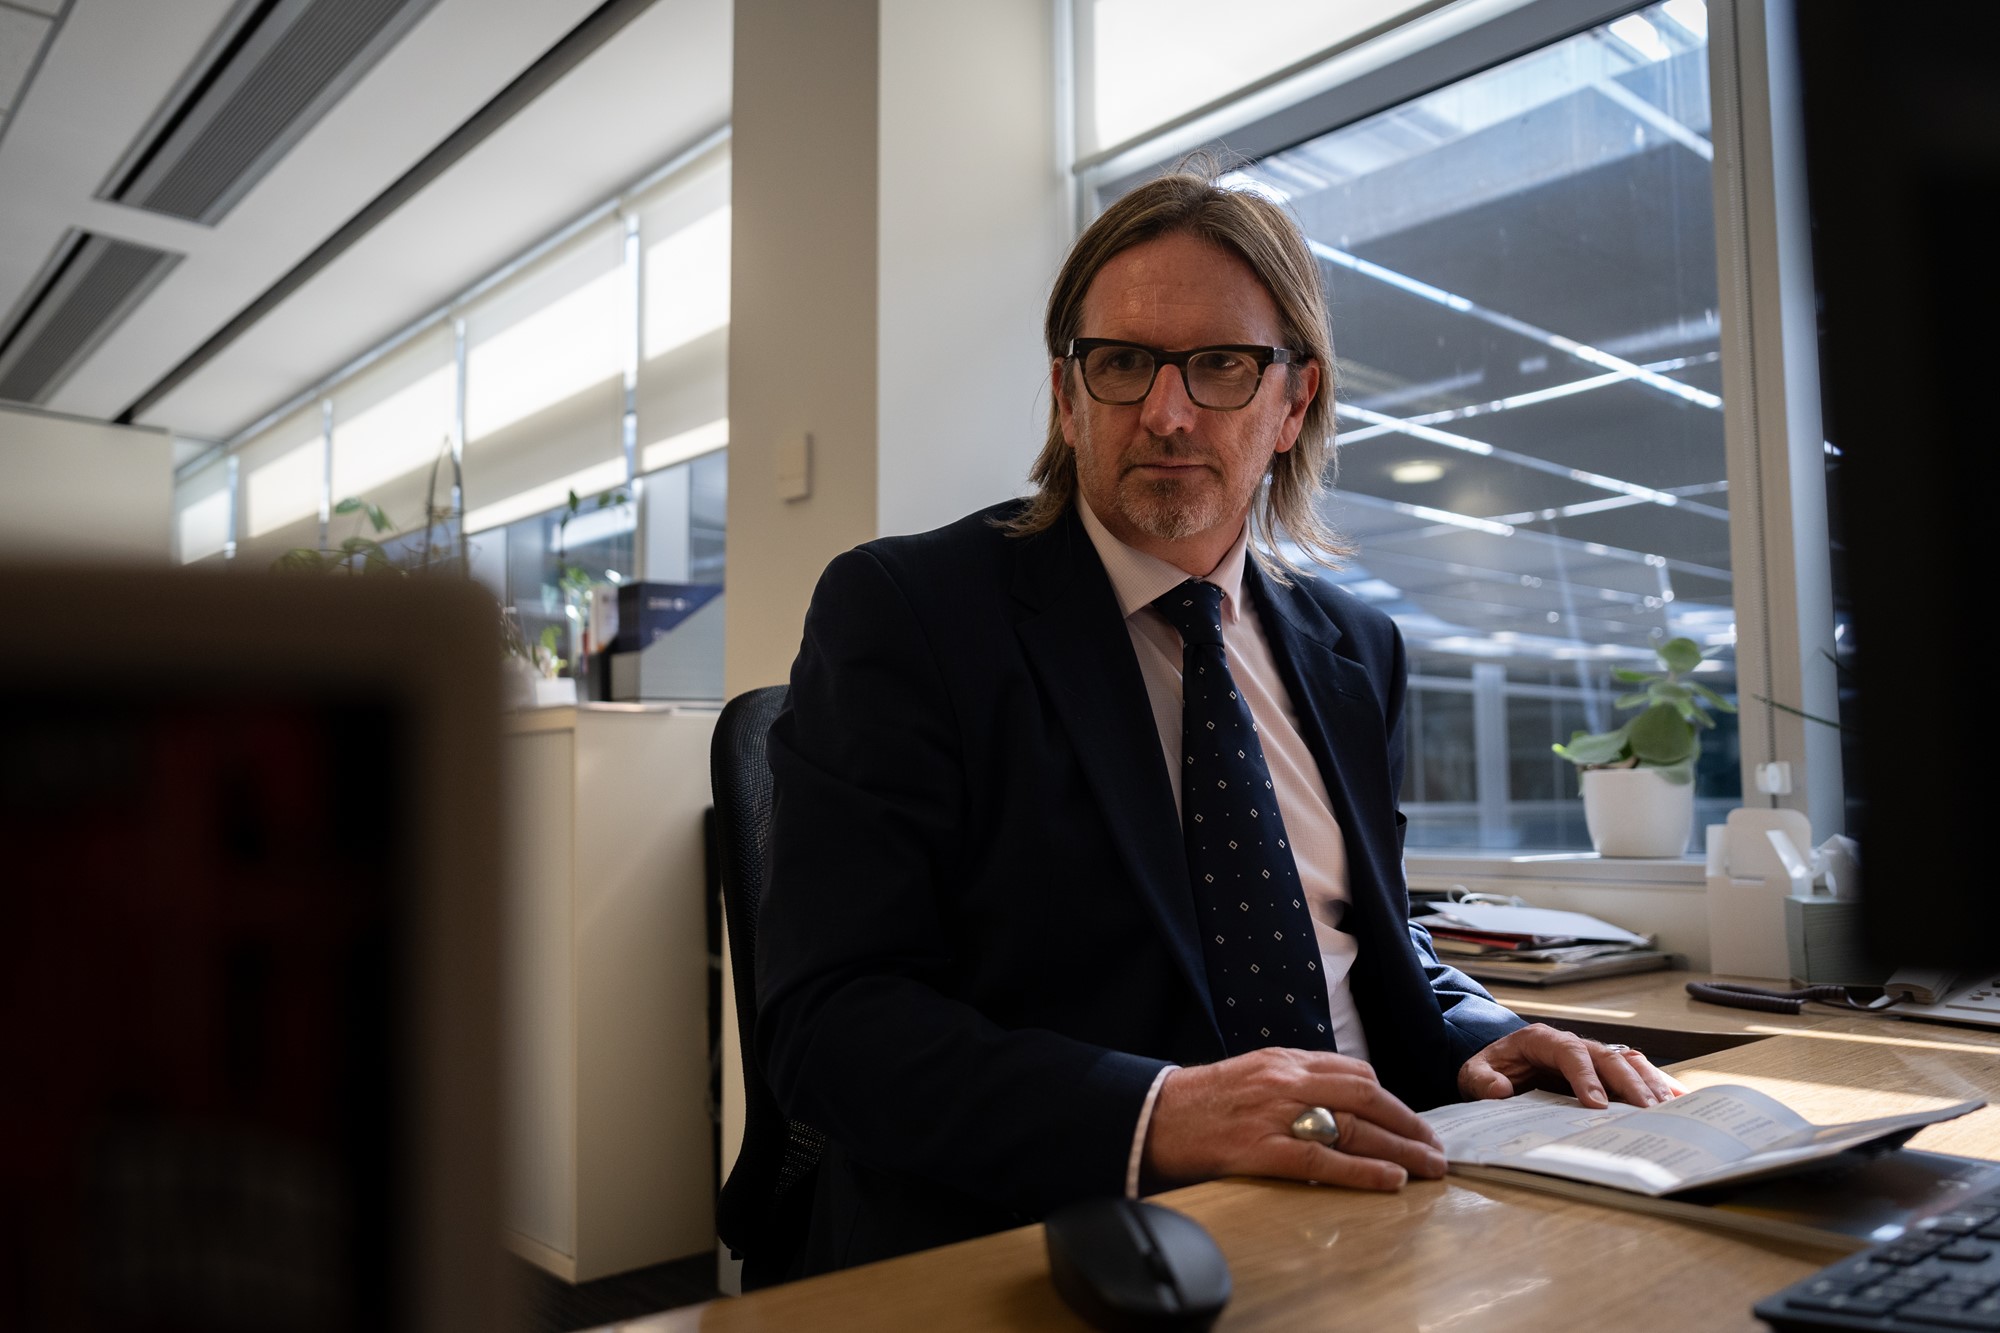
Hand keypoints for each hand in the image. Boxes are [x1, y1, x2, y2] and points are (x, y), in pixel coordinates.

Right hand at [1143, 1047, 1445, 1190]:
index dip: (1392, 1100)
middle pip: (1365, 1097)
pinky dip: (1363, 1171)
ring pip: (1353, 1127)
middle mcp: (1285, 1080)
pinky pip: (1323, 1160)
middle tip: (1435, 1148)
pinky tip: (1390, 1181)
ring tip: (1428, 1168)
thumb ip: (1293, 1082)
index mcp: (1284, 1060)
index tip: (1412, 1121)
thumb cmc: (1201, 1101)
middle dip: (1408, 1124)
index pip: (1354, 1072)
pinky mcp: (1261, 1149)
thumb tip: (1339, 1101)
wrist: (1152, 1115)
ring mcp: (1274, 1114)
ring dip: (1399, 1149)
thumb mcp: (1251, 1074)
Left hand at [1457, 1024, 1686, 1107]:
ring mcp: (1592, 1054)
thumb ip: (1482, 1079)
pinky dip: (1657, 1084)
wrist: (1498, 1063)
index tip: (1597, 1104)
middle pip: (1608, 1056)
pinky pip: (1635, 1071)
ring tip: (1670, 1109)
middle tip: (1647, 1112)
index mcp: (1542, 1040)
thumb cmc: (1491, 1068)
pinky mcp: (1604, 1069)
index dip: (1585, 1076)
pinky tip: (1678, 1102)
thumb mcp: (1473, 1073)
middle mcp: (1574, 1043)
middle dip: (1629, 1083)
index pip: (1569, 1052)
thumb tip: (1499, 1089)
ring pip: (1628, 1061)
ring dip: (1649, 1083)